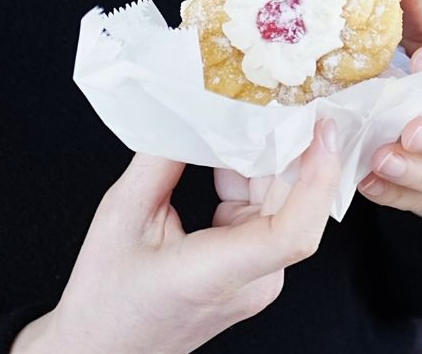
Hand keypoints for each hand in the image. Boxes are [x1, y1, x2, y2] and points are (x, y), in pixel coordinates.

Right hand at [13, 120, 343, 353]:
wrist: (102, 346)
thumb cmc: (106, 295)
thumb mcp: (122, 215)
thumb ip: (160, 161)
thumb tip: (191, 112)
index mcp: (219, 273)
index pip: (292, 230)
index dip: (315, 177)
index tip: (320, 130)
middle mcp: (253, 281)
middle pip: (288, 203)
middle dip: (281, 146)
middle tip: (265, 92)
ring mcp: (255, 280)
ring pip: (275, 204)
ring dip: (260, 159)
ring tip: (235, 113)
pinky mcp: (248, 273)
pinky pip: (259, 215)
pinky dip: (244, 179)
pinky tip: (221, 150)